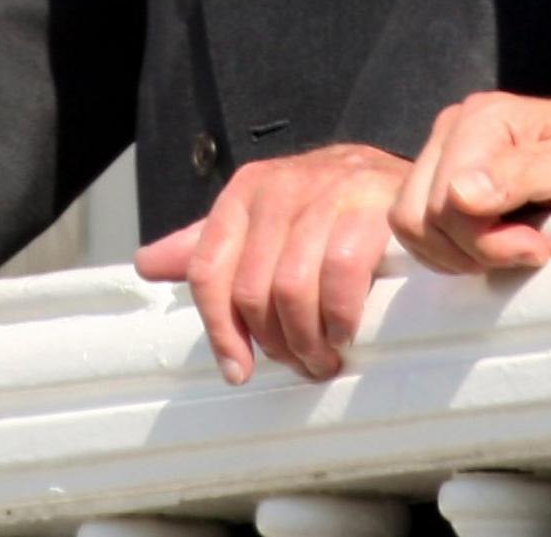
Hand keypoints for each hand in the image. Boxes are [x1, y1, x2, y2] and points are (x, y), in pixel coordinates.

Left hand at [134, 143, 407, 383]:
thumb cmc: (328, 210)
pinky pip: (340, 275)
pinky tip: (346, 332)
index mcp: (244, 193)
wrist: (403, 178)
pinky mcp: (369, 207)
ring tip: (324, 357)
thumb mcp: (266, 220)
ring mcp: (325, 194)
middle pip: (250, 289)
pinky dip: (339, 317)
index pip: (206, 269)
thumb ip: (213, 245)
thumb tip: (147, 264)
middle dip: (275, 343)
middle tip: (300, 363)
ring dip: (308, 340)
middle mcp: (278, 188)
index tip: (238, 372)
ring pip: (291, 288)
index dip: (219, 330)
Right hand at [389, 92, 550, 276]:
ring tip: (512, 247)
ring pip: (411, 225)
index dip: (488, 242)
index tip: (540, 246)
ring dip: (457, 253)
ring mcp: (444, 150)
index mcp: (483, 118)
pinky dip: (450, 249)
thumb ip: (523, 176)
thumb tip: (458, 195)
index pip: (445, 206)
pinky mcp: (443, 175)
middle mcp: (454, 127)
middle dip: (471, 249)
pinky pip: (418, 227)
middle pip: (418, 217)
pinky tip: (494, 244)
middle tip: (530, 248)